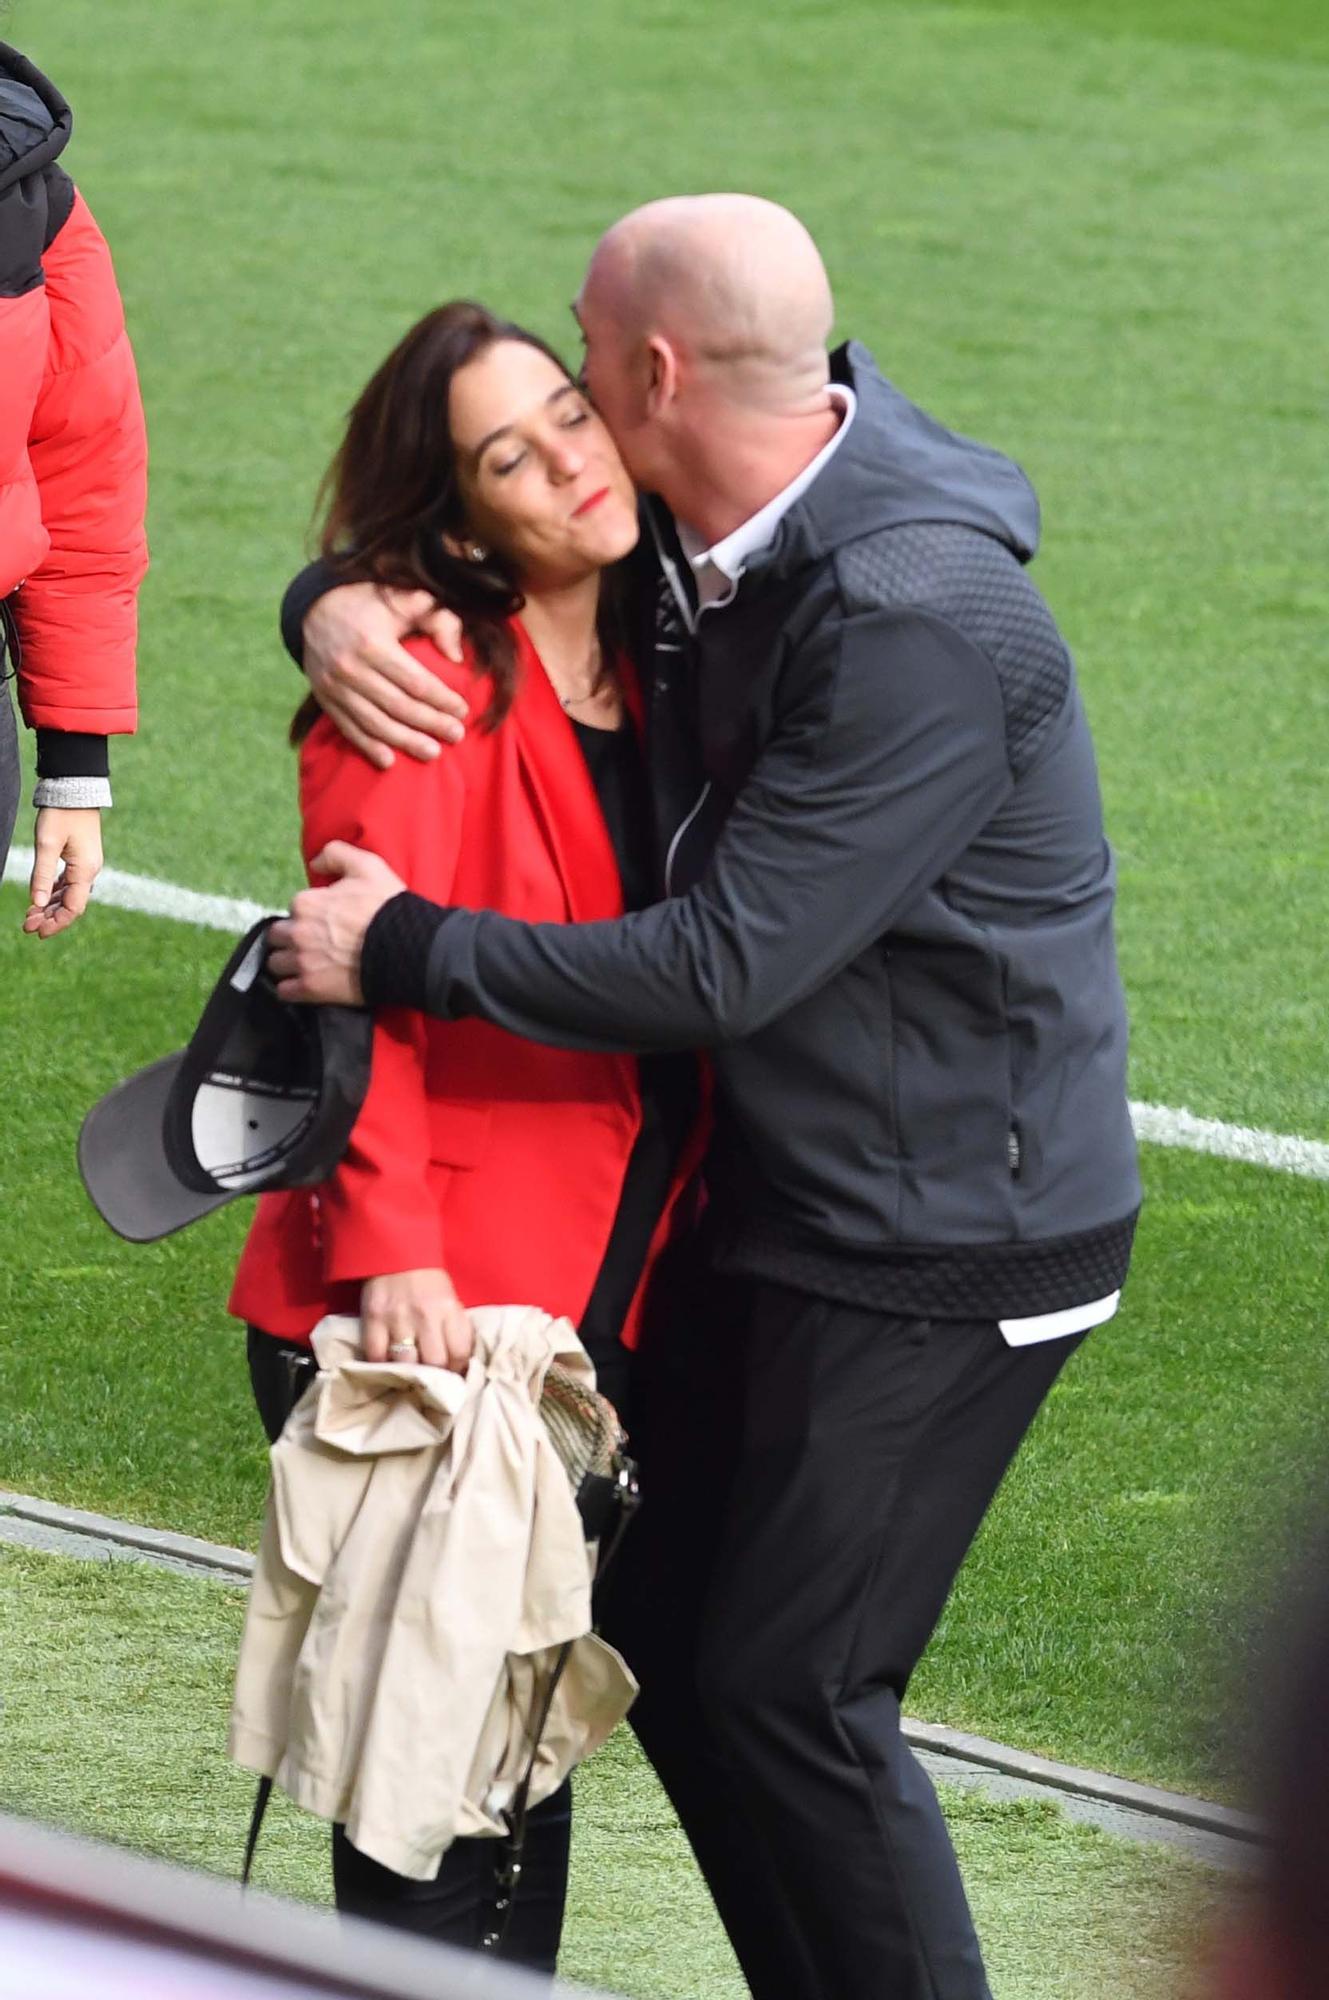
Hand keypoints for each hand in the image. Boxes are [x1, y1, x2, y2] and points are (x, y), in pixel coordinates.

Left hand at [24, 807, 103, 937]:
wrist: (75, 789)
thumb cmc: (61, 814)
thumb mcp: (47, 844)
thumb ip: (41, 875)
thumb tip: (36, 903)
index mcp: (85, 871)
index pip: (73, 908)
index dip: (56, 923)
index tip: (37, 932)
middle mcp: (89, 871)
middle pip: (71, 904)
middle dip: (49, 917)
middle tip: (27, 926)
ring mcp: (86, 865)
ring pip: (68, 894)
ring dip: (50, 906)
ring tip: (30, 915)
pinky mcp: (80, 858)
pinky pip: (68, 883)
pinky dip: (54, 893)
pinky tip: (41, 898)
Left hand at [267, 842, 405, 1004]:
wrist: (406, 950)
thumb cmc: (387, 908)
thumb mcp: (368, 866)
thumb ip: (336, 854)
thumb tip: (314, 862)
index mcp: (306, 903)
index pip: (293, 908)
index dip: (308, 914)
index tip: (324, 921)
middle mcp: (297, 932)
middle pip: (276, 936)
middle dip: (290, 938)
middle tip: (310, 943)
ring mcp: (302, 962)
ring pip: (276, 963)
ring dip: (287, 963)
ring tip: (305, 964)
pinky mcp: (310, 989)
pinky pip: (285, 991)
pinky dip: (291, 988)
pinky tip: (303, 984)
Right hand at [305, 583, 468, 769]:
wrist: (315, 609)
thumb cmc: (370, 604)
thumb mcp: (403, 599)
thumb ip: (436, 619)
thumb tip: (456, 656)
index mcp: (373, 643)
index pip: (415, 681)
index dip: (441, 699)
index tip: (462, 710)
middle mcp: (351, 668)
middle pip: (398, 706)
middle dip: (431, 723)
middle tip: (457, 735)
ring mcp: (335, 687)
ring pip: (375, 723)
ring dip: (405, 741)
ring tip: (433, 753)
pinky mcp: (324, 699)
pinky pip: (348, 728)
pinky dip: (368, 747)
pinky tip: (389, 761)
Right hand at [361, 1268, 473, 1371]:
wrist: (395, 1252)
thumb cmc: (427, 1281)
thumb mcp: (450, 1299)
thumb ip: (455, 1328)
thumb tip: (460, 1362)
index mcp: (448, 1309)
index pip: (459, 1352)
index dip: (458, 1369)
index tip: (453, 1374)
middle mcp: (425, 1315)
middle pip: (434, 1362)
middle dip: (435, 1375)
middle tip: (432, 1379)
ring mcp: (397, 1318)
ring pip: (405, 1363)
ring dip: (409, 1373)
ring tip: (410, 1376)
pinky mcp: (373, 1318)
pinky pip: (376, 1355)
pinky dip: (381, 1364)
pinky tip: (387, 1365)